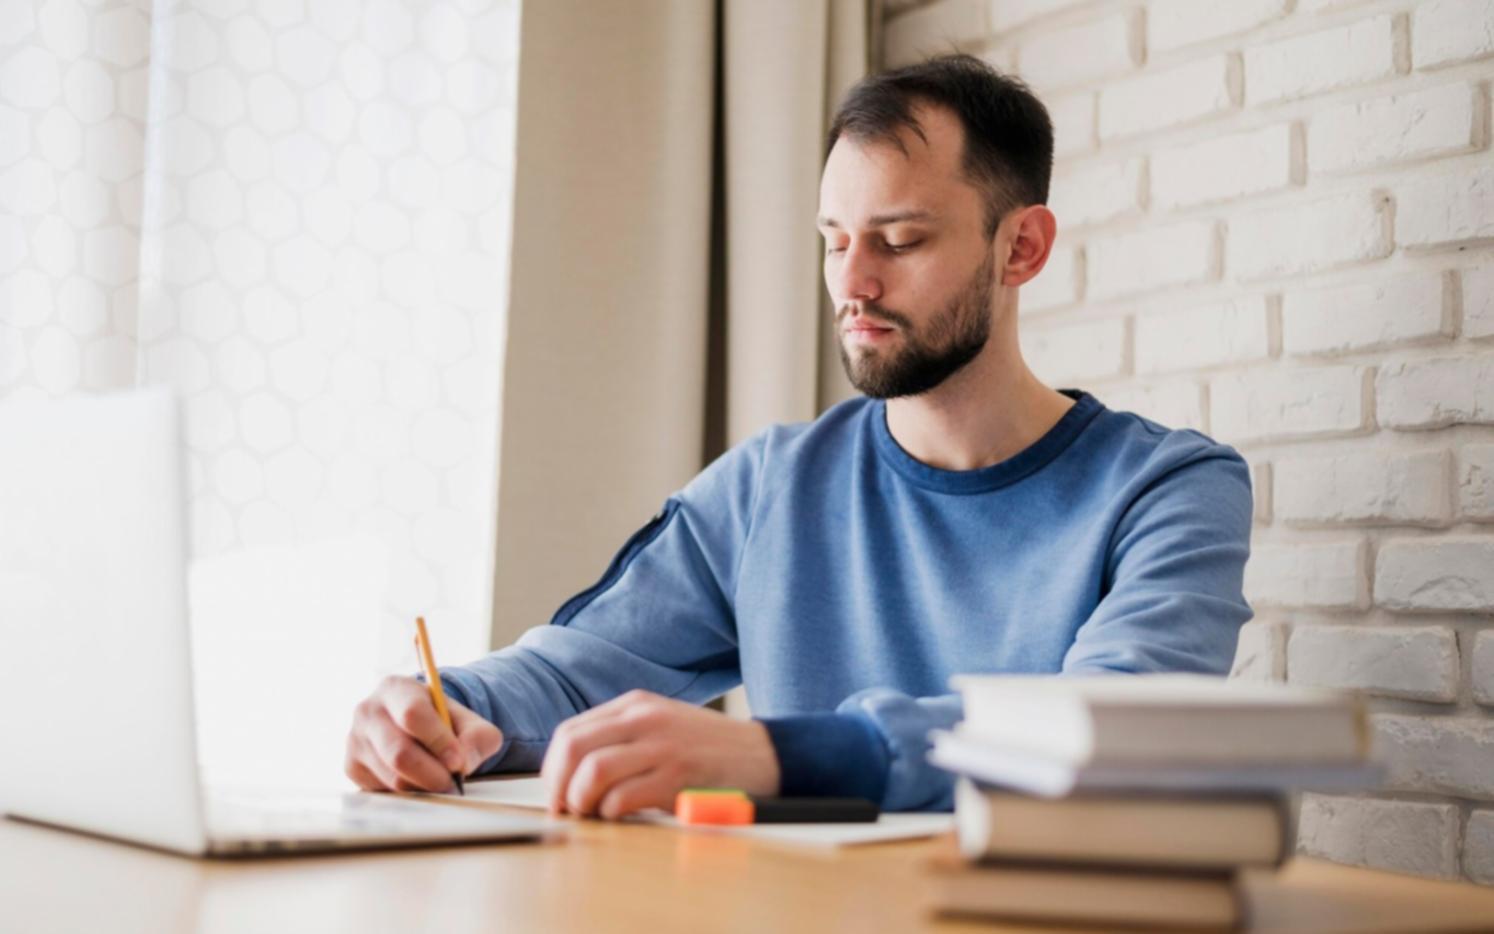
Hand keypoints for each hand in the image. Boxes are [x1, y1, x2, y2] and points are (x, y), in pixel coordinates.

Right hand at [345, 675, 503, 791]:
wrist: (415, 728)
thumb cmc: (443, 722)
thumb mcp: (469, 720)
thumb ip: (478, 736)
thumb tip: (464, 763)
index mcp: (395, 688)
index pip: (413, 715)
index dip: (439, 741)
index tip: (459, 761)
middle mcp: (367, 711)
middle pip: (399, 752)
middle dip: (433, 774)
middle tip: (453, 781)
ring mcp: (355, 740)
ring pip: (393, 777)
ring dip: (424, 786)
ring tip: (440, 780)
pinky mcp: (352, 767)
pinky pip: (384, 791)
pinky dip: (408, 792)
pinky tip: (418, 780)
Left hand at [541, 690, 780, 819]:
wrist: (764, 754)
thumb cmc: (708, 749)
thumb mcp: (661, 725)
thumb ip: (621, 737)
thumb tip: (572, 774)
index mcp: (635, 705)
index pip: (570, 732)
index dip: (553, 769)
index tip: (558, 794)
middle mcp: (644, 718)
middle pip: (573, 749)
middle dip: (559, 787)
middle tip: (567, 811)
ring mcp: (661, 745)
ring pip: (592, 772)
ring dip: (582, 802)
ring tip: (594, 814)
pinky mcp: (677, 775)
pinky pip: (622, 797)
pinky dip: (611, 813)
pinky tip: (622, 816)